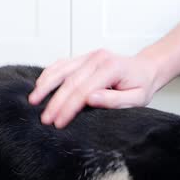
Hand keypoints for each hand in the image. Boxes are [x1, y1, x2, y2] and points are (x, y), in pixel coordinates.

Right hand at [28, 49, 159, 128]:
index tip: (58, 122)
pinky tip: (40, 85)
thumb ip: (114, 99)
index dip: (69, 107)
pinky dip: (49, 74)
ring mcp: (89, 56)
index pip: (83, 90)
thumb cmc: (141, 85)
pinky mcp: (83, 57)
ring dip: (46, 85)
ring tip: (33, 100)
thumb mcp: (137, 98)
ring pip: (61, 69)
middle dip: (55, 101)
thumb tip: (91, 98)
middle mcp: (98, 58)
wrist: (146, 69)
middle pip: (69, 81)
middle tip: (45, 119)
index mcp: (111, 68)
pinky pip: (62, 64)